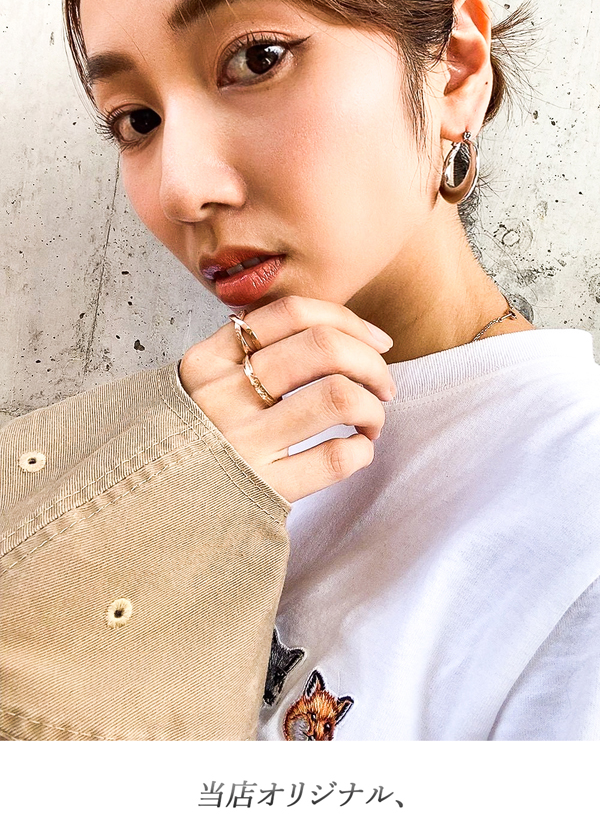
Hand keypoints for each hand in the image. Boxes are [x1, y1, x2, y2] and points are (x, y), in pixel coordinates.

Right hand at [179, 295, 395, 502]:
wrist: (151, 511)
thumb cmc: (195, 442)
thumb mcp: (202, 386)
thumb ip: (248, 355)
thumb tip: (339, 334)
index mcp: (208, 360)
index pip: (293, 313)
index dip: (348, 321)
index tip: (375, 341)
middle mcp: (222, 395)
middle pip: (323, 347)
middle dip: (371, 362)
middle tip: (383, 386)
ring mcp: (242, 443)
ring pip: (338, 397)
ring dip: (372, 407)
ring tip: (371, 422)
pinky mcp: (263, 488)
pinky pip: (336, 458)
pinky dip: (362, 451)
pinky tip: (355, 452)